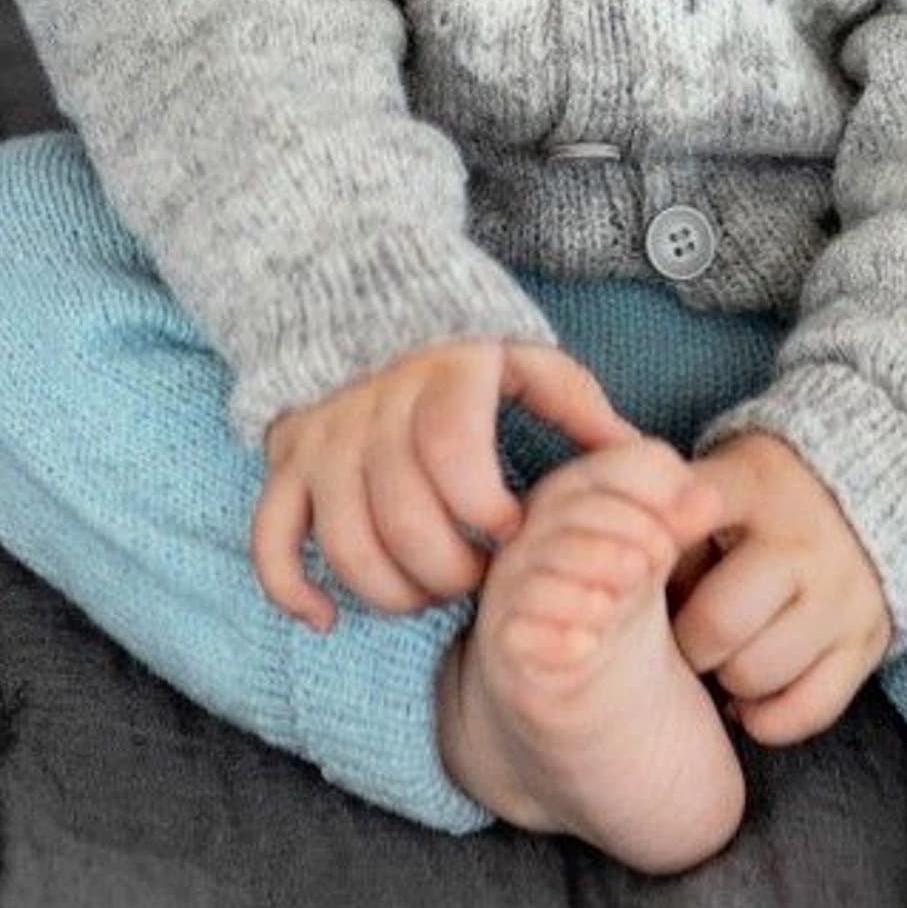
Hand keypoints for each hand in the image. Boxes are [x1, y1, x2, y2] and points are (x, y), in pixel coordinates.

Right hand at [251, 337, 637, 628]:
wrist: (354, 288)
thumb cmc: (459, 342)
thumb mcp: (523, 355)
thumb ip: (576, 404)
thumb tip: (636, 455)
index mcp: (440, 377)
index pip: (452, 455)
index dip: (486, 510)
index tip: (512, 531)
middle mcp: (373, 408)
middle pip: (403, 517)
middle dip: (448, 571)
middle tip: (478, 576)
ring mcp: (322, 439)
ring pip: (344, 541)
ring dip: (388, 590)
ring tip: (427, 592)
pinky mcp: (286, 464)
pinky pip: (270, 539)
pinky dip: (291, 589)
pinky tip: (327, 619)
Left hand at [661, 428, 894, 744]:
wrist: (875, 479)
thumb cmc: (765, 492)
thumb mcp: (719, 473)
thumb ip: (663, 502)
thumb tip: (594, 549)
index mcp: (753, 487)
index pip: (680, 528)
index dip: (645, 566)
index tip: (642, 576)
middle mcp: (800, 542)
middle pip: (716, 624)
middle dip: (686, 642)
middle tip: (685, 634)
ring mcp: (840, 594)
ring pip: (757, 672)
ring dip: (727, 679)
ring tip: (724, 657)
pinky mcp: (867, 640)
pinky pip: (808, 708)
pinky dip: (769, 717)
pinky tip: (750, 700)